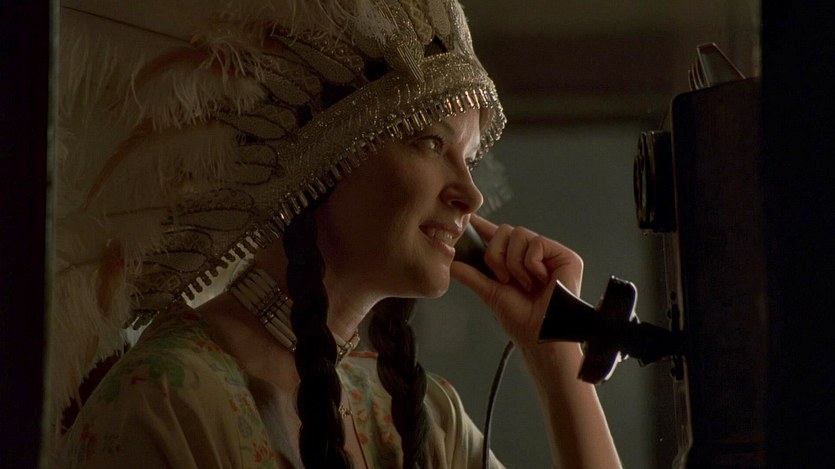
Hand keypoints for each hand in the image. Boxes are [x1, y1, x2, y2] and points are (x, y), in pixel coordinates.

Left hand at [450, 215, 583, 347]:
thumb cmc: (521, 320)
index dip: (484, 226)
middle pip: (505, 230)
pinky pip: (537, 243)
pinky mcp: (565, 256)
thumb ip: (473, 276)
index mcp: (517, 261)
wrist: (540, 335)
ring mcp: (551, 254)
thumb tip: (451, 265)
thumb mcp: (491, 294)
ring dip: (514, 264)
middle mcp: (535, 254)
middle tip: (504, 279)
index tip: (469, 218)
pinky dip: (532, 265)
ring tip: (525, 285)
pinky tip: (541, 281)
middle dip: (497, 256)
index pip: (499, 236)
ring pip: (519, 234)